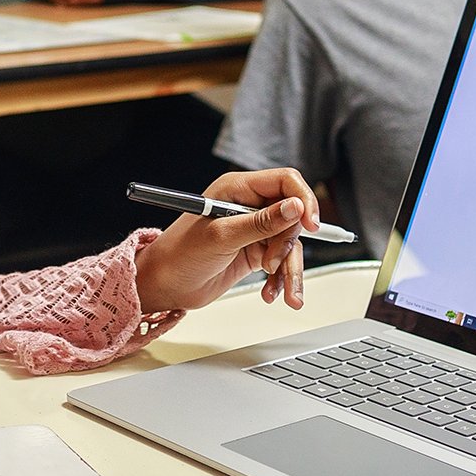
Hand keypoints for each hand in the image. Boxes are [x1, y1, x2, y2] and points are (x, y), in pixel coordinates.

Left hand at [132, 168, 318, 313]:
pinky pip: (281, 262)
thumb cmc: (180, 255)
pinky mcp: (254, 252)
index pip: (285, 182)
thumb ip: (261, 223)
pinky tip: (271, 293)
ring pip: (289, 243)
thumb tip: (295, 207)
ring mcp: (252, 230)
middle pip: (292, 215)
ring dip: (289, 269)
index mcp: (237, 189)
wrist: (165, 286)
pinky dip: (281, 279)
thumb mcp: (222, 237)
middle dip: (287, 244)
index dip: (302, 200)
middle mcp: (248, 206)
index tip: (310, 224)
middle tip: (270, 263)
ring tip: (282, 292)